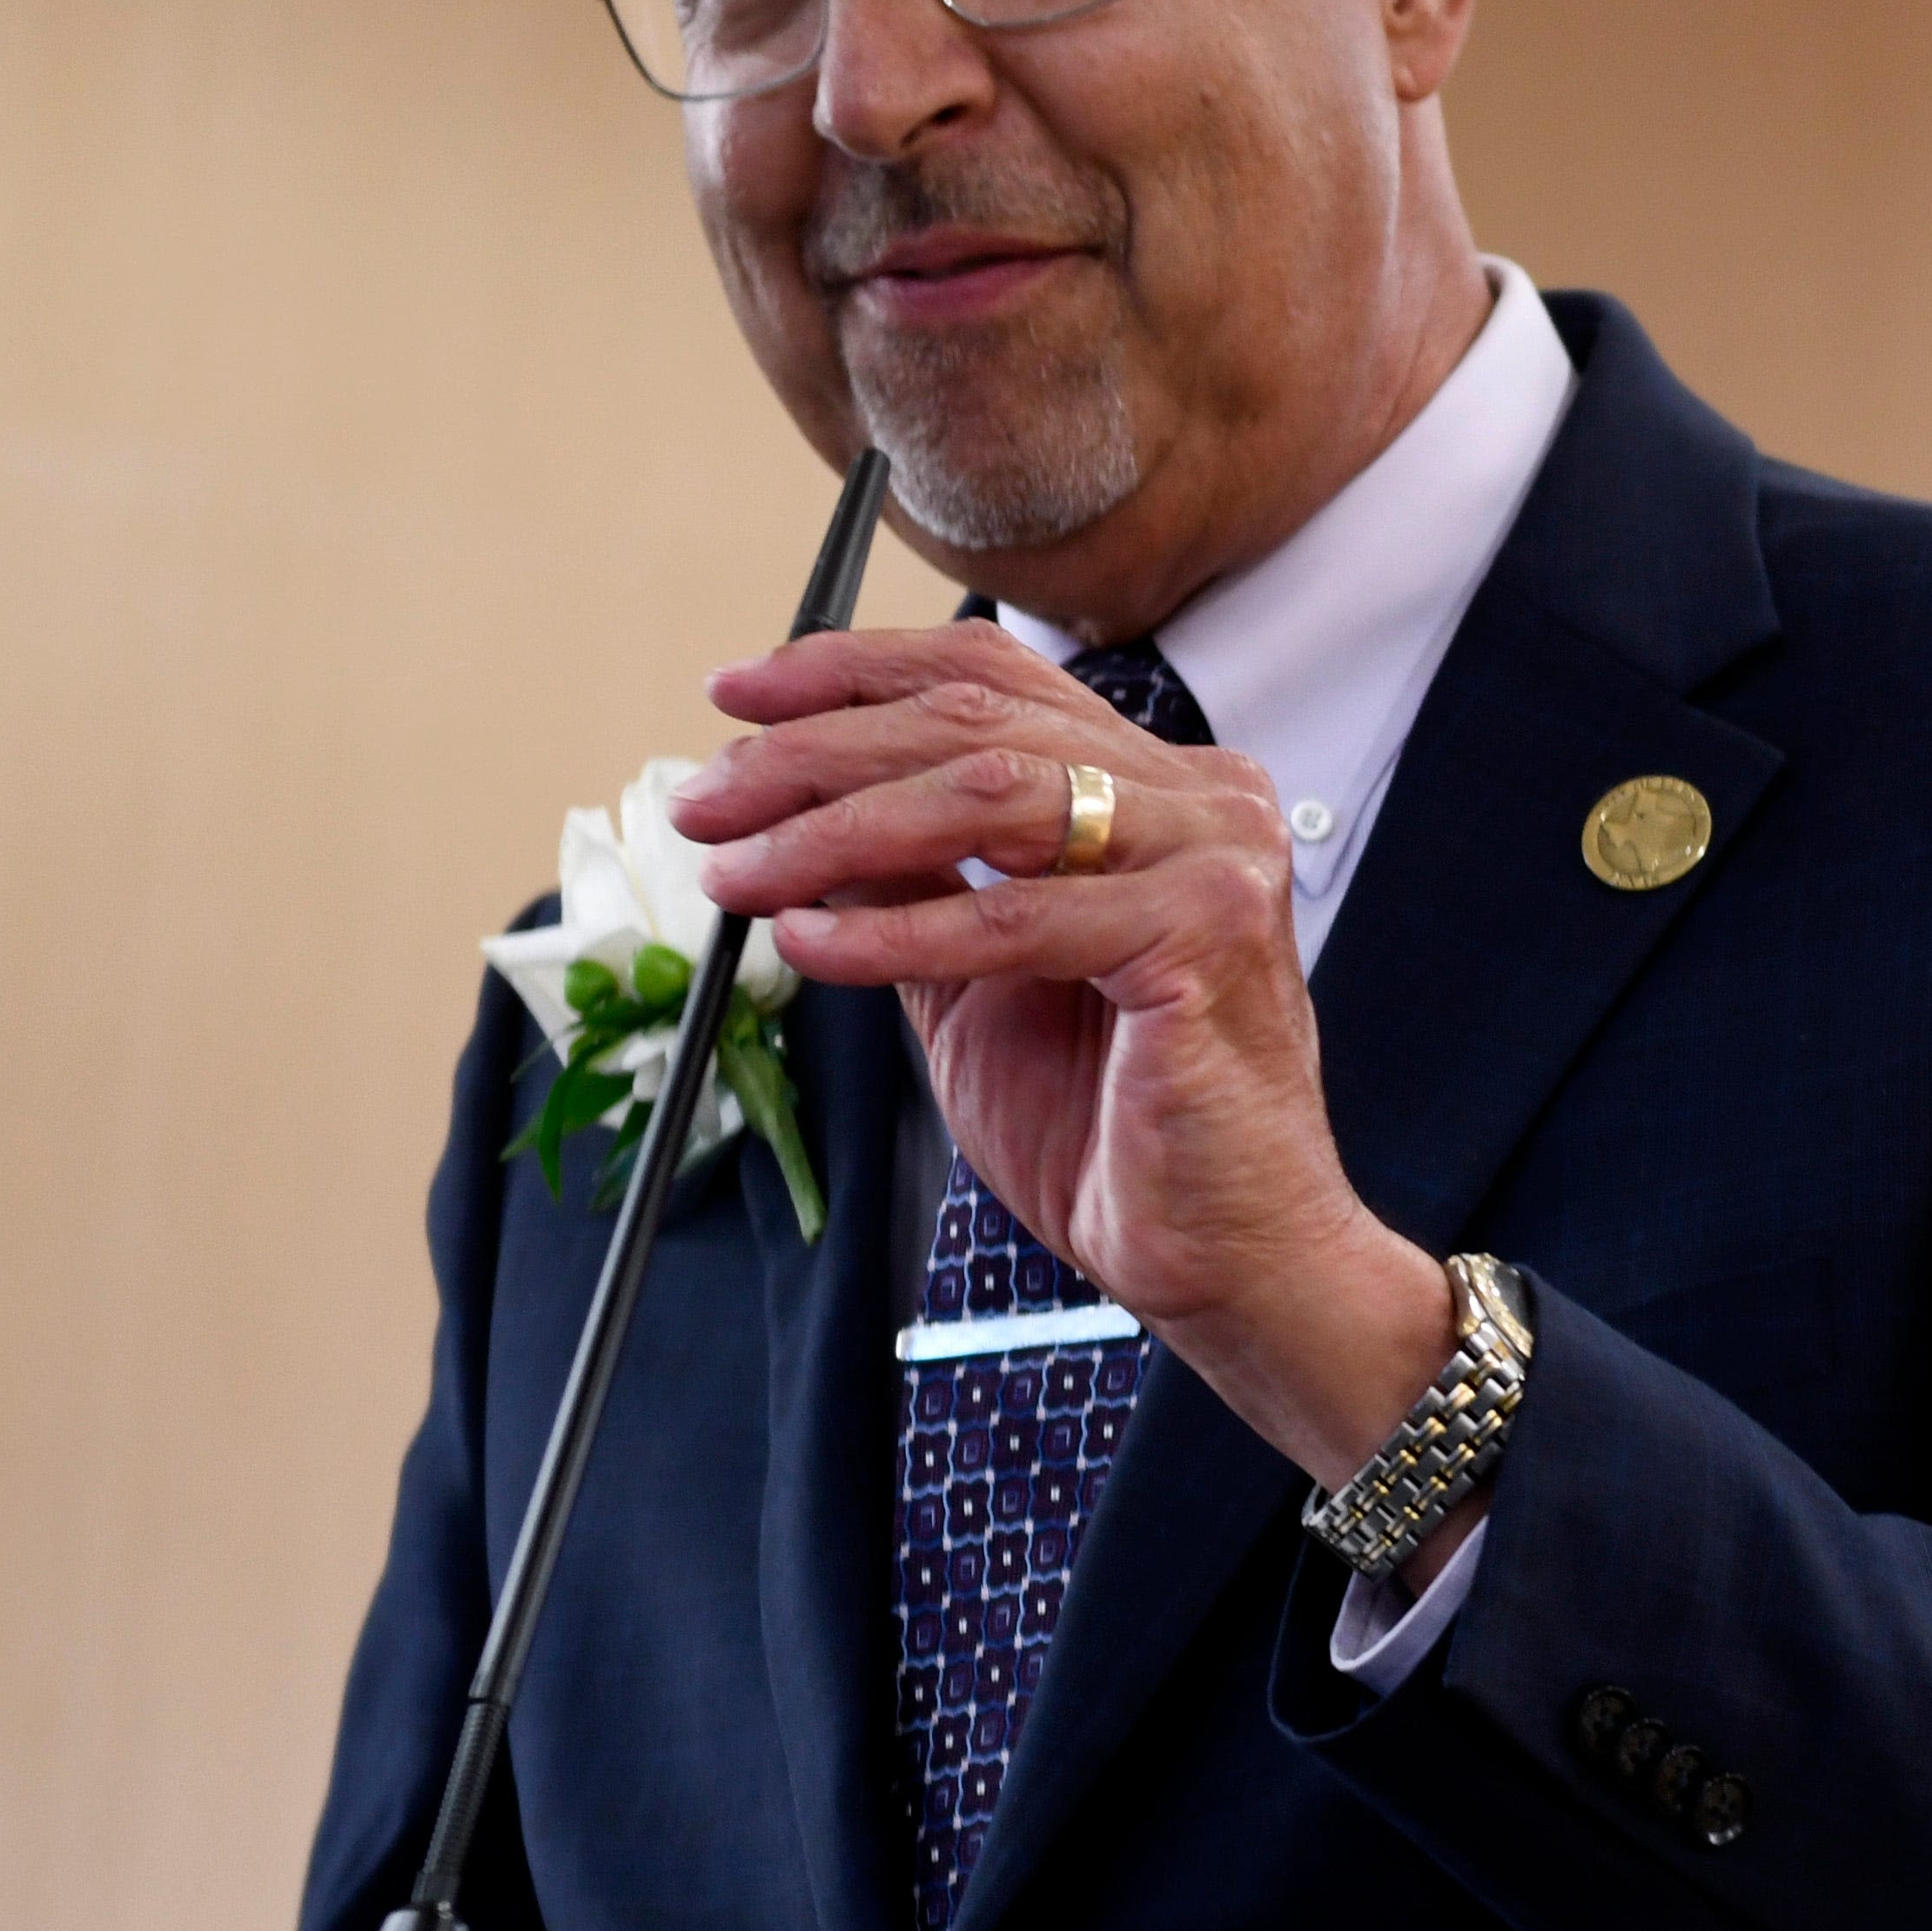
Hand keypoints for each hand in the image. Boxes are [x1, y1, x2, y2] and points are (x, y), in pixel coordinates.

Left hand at [672, 626, 1454, 1493]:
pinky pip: (1012, 916)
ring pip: (987, 795)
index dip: (853, 674)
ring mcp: (1213, 858)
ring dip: (833, 829)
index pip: (993, 680)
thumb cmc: (1116, 1133)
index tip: (735, 698)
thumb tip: (795, 808)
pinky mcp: (1202, 936)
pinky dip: (893, 929)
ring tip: (737, 872)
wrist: (1226, 1256)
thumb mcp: (975, 983)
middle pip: (976, 723)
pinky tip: (807, 942)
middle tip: (705, 805)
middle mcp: (1201, 799)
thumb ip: (912, 883)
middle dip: (813, 755)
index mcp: (1159, 789)